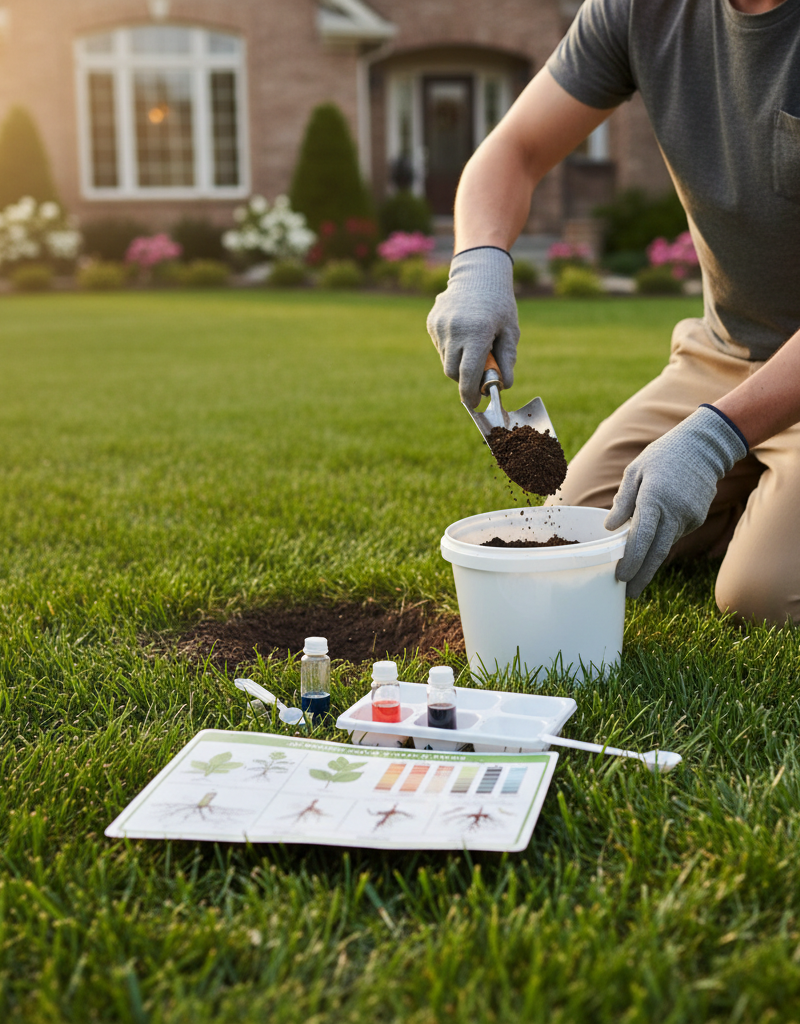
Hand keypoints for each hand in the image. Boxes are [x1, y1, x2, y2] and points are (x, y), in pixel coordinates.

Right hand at [426, 247, 518, 408]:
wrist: (478, 271)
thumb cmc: (500, 303)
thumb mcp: (510, 330)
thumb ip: (507, 359)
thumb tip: (504, 386)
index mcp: (476, 333)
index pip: (467, 374)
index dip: (470, 393)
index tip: (475, 404)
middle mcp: (454, 330)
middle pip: (453, 372)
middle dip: (464, 379)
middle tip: (480, 373)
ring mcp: (440, 326)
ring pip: (446, 360)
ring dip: (459, 362)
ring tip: (474, 344)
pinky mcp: (432, 322)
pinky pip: (440, 346)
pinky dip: (452, 348)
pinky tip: (463, 331)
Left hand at [604, 406, 747, 597]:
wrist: (703, 447)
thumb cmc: (662, 456)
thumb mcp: (635, 471)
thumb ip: (623, 501)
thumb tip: (610, 528)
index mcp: (654, 499)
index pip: (642, 537)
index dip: (631, 560)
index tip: (621, 577)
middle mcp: (674, 512)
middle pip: (657, 552)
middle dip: (642, 576)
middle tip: (629, 595)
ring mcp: (689, 517)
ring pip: (665, 545)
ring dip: (649, 560)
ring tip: (633, 575)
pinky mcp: (697, 519)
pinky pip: (674, 534)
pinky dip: (661, 540)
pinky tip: (652, 538)